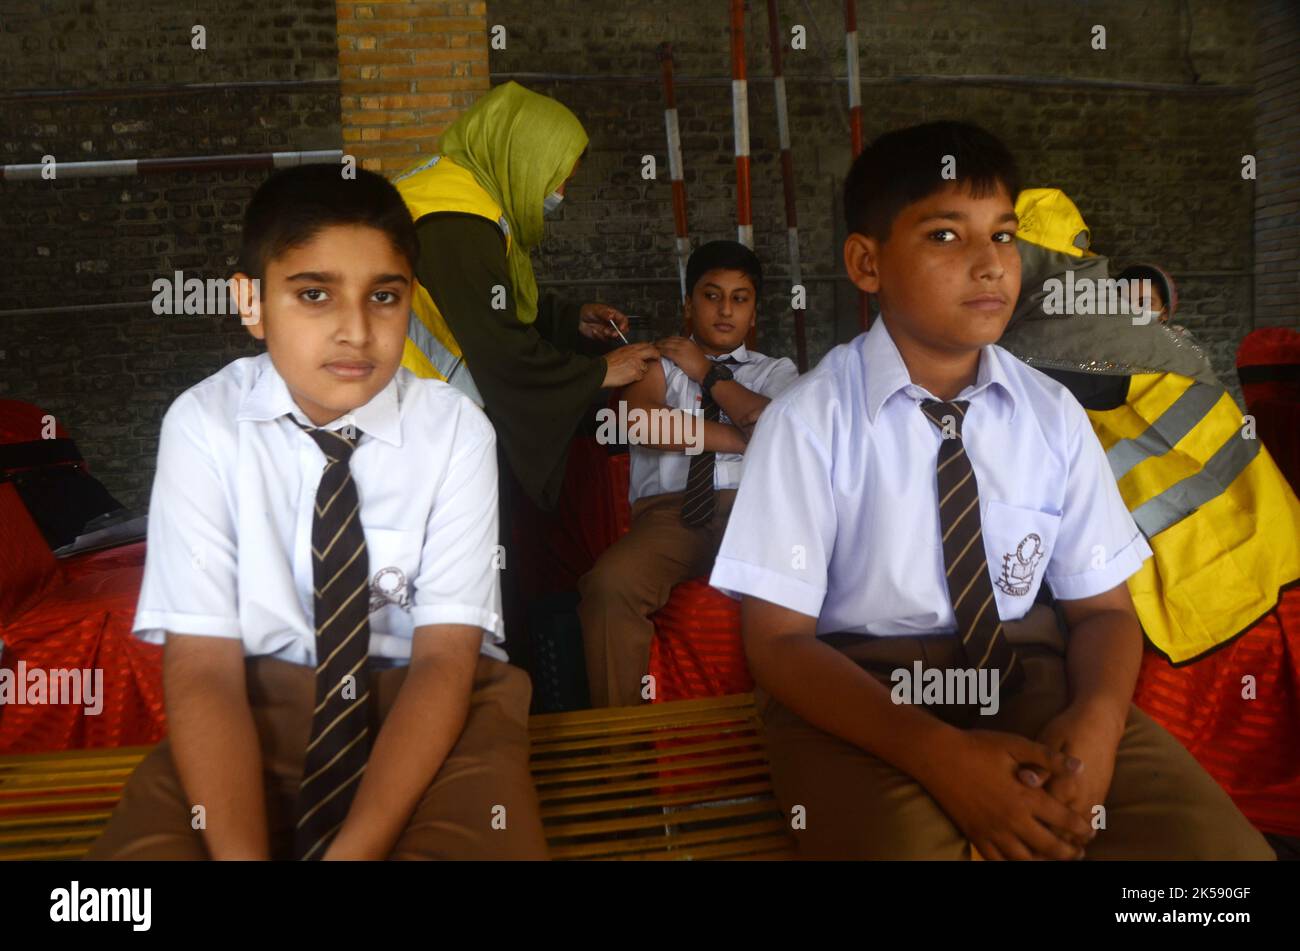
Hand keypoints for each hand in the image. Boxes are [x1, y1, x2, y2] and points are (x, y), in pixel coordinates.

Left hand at [579, 303, 629, 341]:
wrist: (579, 319)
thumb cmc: (589, 311)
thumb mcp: (596, 310)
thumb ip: (604, 313)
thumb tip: (611, 316)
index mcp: (614, 315)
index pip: (623, 320)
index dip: (624, 324)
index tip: (621, 328)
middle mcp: (613, 323)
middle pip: (621, 330)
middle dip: (618, 333)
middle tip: (613, 334)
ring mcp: (608, 330)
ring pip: (613, 336)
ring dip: (609, 335)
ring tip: (603, 331)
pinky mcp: (602, 336)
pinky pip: (604, 339)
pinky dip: (599, 336)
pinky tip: (593, 331)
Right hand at [601, 343, 660, 387]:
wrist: (601, 371)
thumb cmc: (607, 364)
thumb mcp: (619, 352)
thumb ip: (629, 353)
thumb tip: (638, 355)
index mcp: (629, 348)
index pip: (646, 345)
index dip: (652, 348)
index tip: (653, 352)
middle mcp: (634, 354)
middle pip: (652, 352)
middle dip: (656, 356)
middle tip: (657, 359)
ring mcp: (636, 363)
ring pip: (645, 367)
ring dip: (642, 371)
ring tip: (632, 373)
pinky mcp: (635, 372)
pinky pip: (641, 376)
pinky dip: (636, 378)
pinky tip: (628, 378)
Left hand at [656, 335, 710, 382]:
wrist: (705, 370)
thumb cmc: (701, 364)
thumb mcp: (694, 352)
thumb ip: (686, 349)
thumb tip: (679, 351)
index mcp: (688, 341)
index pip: (673, 338)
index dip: (666, 340)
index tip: (660, 342)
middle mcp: (684, 342)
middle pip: (668, 340)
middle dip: (660, 342)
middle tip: (653, 345)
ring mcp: (680, 348)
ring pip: (665, 345)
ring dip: (657, 346)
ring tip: (652, 348)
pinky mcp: (677, 355)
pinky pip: (665, 352)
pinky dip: (659, 352)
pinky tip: (655, 353)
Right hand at [926, 728, 1091, 860]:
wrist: (937, 756)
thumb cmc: (977, 746)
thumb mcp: (1015, 745)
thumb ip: (1049, 757)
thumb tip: (1080, 766)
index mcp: (1025, 796)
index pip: (1063, 819)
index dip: (1082, 827)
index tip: (1091, 830)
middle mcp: (1011, 819)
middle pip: (1049, 846)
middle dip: (1069, 852)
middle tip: (1079, 852)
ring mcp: (992, 830)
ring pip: (1025, 860)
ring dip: (1044, 863)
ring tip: (1053, 860)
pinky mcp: (975, 835)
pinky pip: (998, 861)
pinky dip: (1013, 865)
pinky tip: (1021, 862)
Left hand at [1019, 701, 1124, 850]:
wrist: (1100, 722)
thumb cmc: (1068, 728)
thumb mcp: (1049, 740)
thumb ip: (1039, 765)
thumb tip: (1025, 780)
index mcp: (1065, 784)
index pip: (1044, 818)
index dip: (1029, 830)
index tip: (1011, 838)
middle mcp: (1081, 797)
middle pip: (1061, 833)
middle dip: (1045, 846)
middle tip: (1028, 855)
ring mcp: (1093, 800)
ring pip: (1077, 834)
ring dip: (1063, 845)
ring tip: (1046, 854)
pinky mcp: (1099, 798)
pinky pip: (1090, 826)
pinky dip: (1078, 837)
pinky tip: (1068, 841)